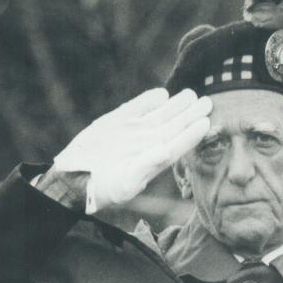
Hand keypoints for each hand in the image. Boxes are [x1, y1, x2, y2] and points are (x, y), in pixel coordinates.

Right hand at [53, 87, 211, 213]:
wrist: (76, 177)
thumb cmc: (104, 188)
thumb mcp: (127, 182)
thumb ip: (147, 165)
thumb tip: (167, 150)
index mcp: (154, 162)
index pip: (178, 145)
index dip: (192, 134)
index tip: (205, 122)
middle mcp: (148, 145)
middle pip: (173, 127)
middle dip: (190, 115)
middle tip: (207, 102)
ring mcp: (135, 131)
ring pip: (159, 115)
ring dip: (175, 105)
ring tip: (190, 95)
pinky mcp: (119, 120)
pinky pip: (137, 107)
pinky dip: (148, 100)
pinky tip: (161, 94)